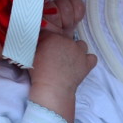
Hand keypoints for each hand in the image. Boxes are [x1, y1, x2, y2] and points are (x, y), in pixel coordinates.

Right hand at [28, 0, 95, 122]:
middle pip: (67, 39)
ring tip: (70, 61)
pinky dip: (87, 61)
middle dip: (62, 46)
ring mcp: (79, 51)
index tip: (47, 50)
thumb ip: (35, 44)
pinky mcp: (87, 63)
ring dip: (76, 51)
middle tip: (56, 58)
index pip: (51, 34)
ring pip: (81, 45)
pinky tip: (81, 66)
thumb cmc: (39, 73)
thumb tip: (37, 39)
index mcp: (53, 37)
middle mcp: (68, 41)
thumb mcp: (31, 55)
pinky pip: (92, 58)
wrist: (52, 88)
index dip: (49, 42)